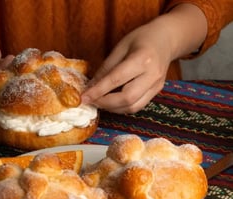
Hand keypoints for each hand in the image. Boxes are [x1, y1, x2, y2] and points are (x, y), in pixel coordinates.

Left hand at [81, 4, 206, 113]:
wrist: (167, 39)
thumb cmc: (141, 39)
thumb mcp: (120, 47)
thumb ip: (106, 68)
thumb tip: (90, 87)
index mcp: (142, 59)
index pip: (116, 80)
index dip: (98, 91)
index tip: (83, 97)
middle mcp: (152, 75)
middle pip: (127, 98)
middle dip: (105, 103)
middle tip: (90, 100)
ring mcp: (157, 85)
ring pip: (132, 106)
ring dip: (112, 108)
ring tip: (99, 101)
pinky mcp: (156, 92)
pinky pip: (137, 106)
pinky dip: (121, 107)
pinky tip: (111, 101)